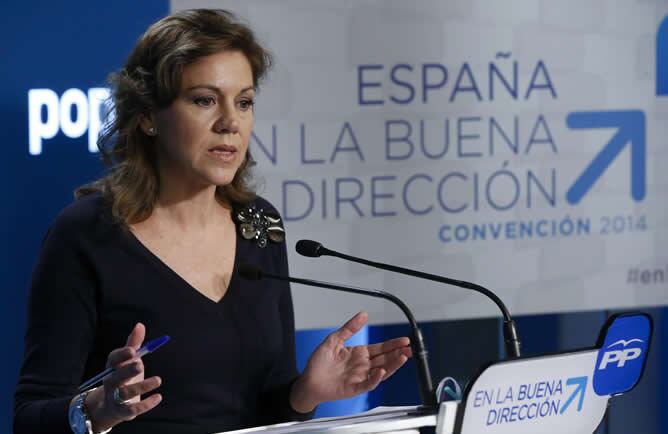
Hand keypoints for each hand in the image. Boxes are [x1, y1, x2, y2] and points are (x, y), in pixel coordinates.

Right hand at [81, 323, 162, 431]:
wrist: (110, 405)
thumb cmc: (123, 376)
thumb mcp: (128, 360)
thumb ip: (134, 343)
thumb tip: (140, 325)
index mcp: (112, 368)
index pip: (113, 360)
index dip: (121, 355)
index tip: (133, 351)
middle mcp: (111, 382)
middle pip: (116, 377)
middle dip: (127, 371)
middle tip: (140, 365)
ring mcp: (115, 398)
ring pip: (125, 393)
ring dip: (142, 386)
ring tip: (158, 379)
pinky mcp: (123, 412)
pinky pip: (133, 409)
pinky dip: (146, 404)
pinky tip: (158, 397)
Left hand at [290, 311, 411, 412]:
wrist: (308, 381)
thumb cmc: (318, 363)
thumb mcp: (334, 339)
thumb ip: (350, 327)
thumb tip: (363, 314)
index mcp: (359, 354)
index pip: (380, 348)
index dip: (393, 344)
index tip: (404, 340)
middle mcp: (362, 366)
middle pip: (384, 359)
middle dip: (398, 354)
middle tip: (409, 349)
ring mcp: (359, 377)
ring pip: (381, 371)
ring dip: (392, 365)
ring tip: (403, 357)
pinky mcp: (354, 388)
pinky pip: (367, 384)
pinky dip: (375, 379)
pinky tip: (381, 372)